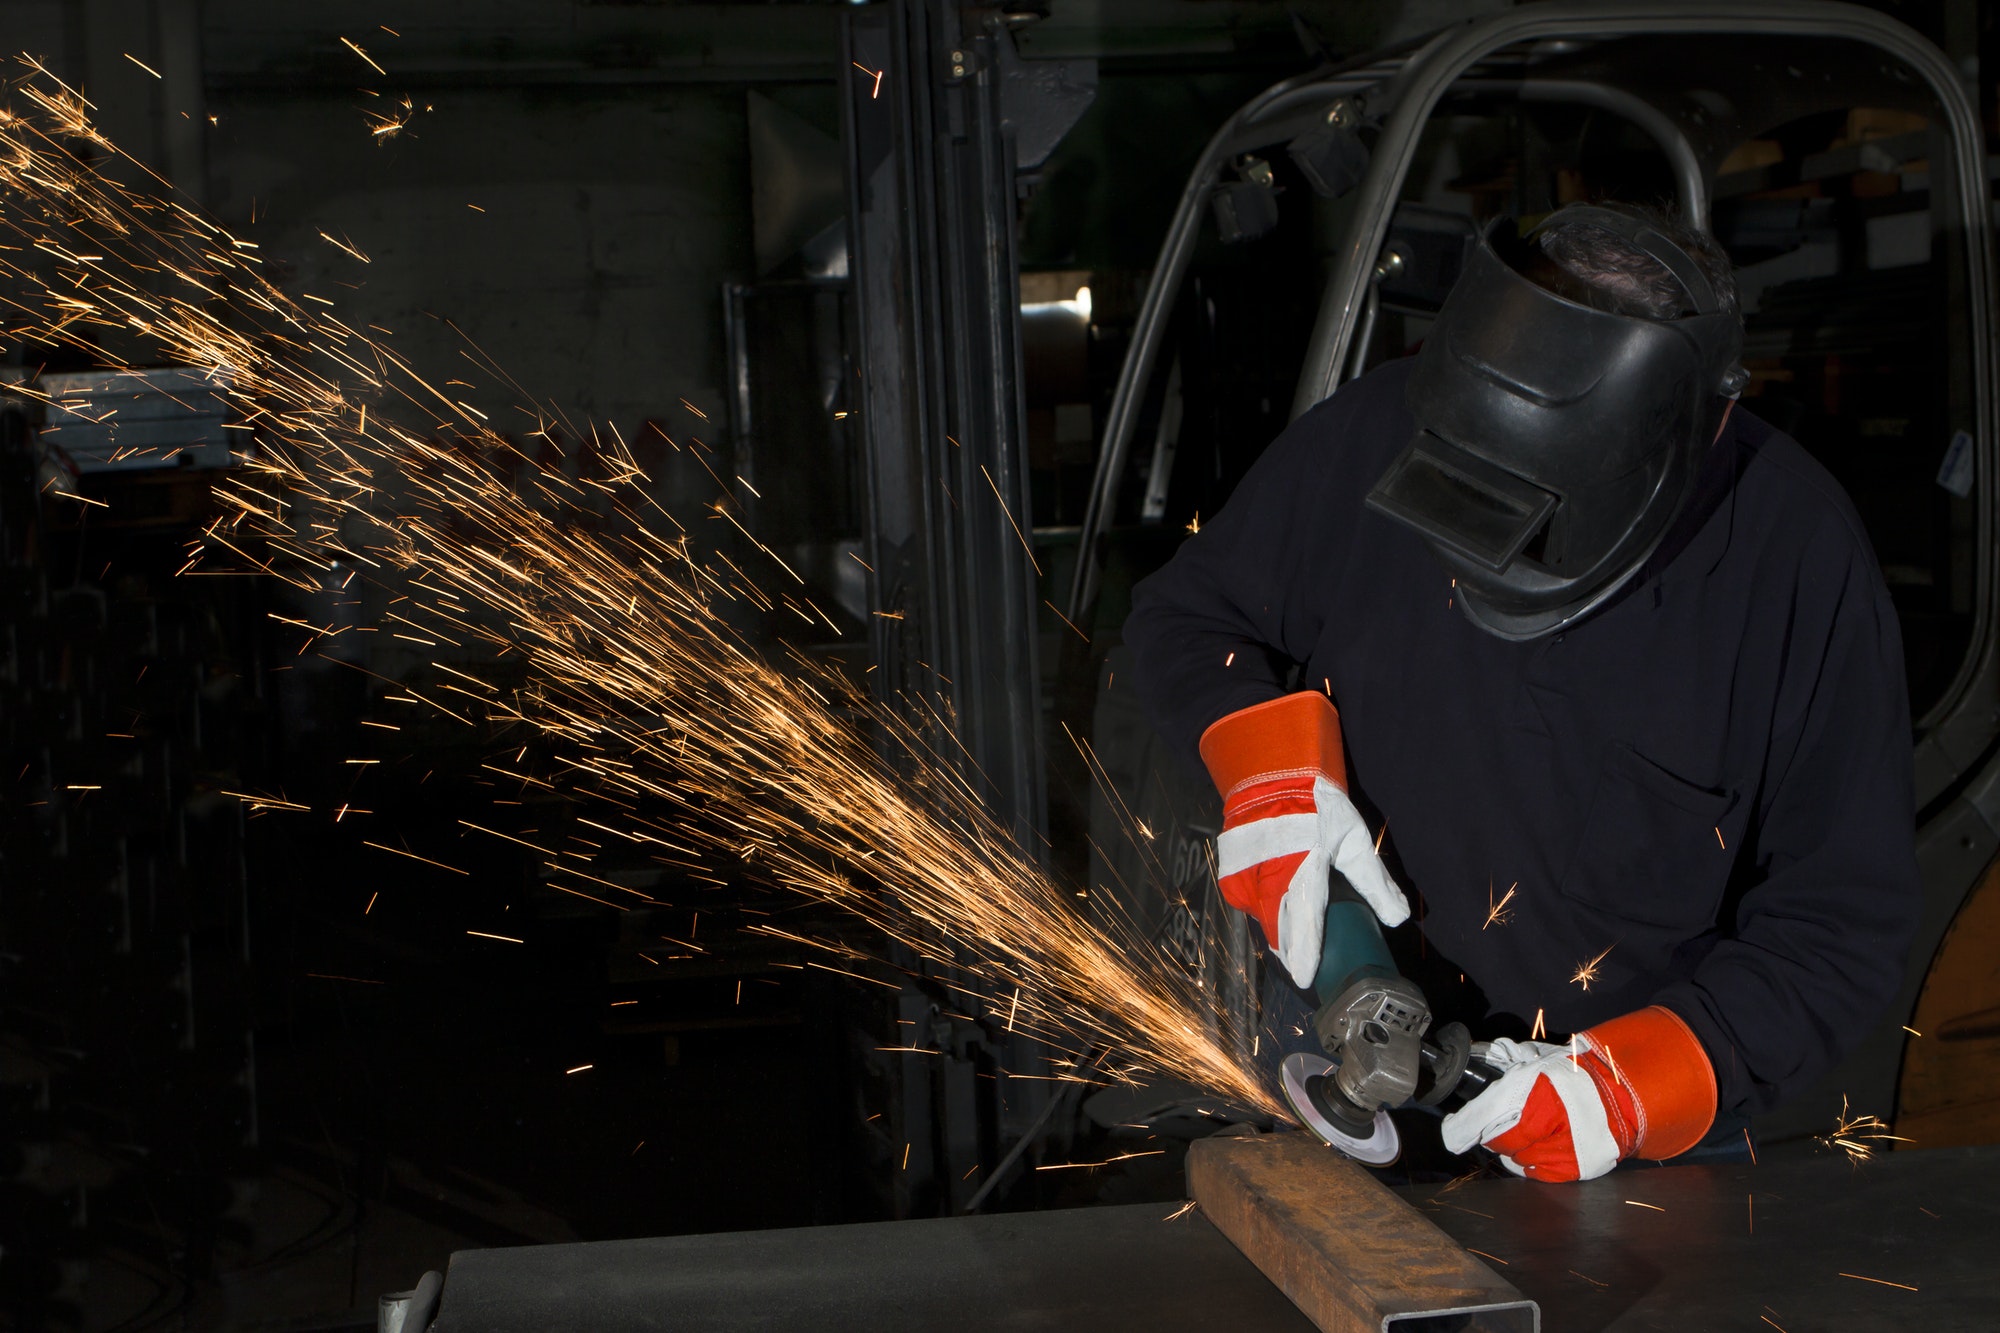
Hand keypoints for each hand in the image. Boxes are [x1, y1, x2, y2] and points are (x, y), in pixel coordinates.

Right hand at [1199, 692, 1407, 987]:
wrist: (1271, 777)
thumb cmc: (1317, 808)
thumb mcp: (1353, 841)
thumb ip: (1375, 882)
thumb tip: (1400, 917)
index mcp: (1300, 869)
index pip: (1302, 922)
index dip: (1304, 954)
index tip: (1306, 979)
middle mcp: (1266, 877)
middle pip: (1279, 929)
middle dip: (1292, 949)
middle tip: (1306, 965)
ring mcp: (1244, 877)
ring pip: (1264, 918)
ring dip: (1279, 928)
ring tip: (1295, 937)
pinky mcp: (1232, 876)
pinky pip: (1251, 905)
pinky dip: (1265, 910)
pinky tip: (1278, 907)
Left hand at [1441, 1007, 1717, 1181]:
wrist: (1624, 1094)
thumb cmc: (1576, 1074)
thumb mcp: (1540, 1060)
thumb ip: (1509, 1060)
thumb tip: (1484, 1056)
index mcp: (1535, 1086)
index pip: (1485, 1116)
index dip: (1463, 1128)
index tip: (1453, 1132)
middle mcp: (1550, 1118)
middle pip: (1501, 1141)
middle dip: (1491, 1136)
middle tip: (1492, 1130)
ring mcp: (1567, 1146)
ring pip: (1519, 1161)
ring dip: (1513, 1152)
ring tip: (1521, 1137)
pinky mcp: (1580, 1166)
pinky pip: (1542, 1174)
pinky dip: (1533, 1166)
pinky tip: (1536, 1152)